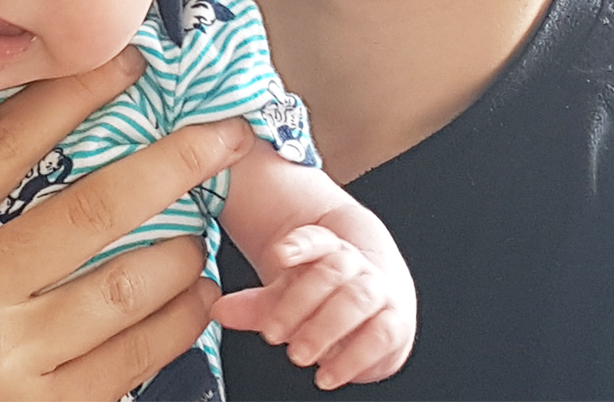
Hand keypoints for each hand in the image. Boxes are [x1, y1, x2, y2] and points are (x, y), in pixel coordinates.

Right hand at [0, 48, 253, 399]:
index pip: (4, 144)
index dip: (75, 94)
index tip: (127, 63)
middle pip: (90, 209)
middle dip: (170, 161)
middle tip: (224, 130)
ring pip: (123, 290)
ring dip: (179, 249)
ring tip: (204, 221)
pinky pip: (124, 370)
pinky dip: (171, 330)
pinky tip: (191, 302)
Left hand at [214, 223, 416, 388]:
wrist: (378, 305)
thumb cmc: (326, 299)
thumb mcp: (289, 297)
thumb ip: (256, 305)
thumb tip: (219, 310)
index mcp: (329, 248)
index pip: (315, 238)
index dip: (297, 245)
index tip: (277, 256)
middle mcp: (355, 264)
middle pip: (330, 273)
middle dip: (299, 304)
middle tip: (273, 333)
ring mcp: (378, 291)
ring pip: (355, 300)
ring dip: (324, 329)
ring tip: (298, 355)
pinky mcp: (395, 323)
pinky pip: (380, 335)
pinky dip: (353, 358)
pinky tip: (327, 375)